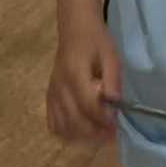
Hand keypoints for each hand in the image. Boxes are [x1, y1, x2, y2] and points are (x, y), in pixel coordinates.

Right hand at [47, 18, 120, 143]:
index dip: (103, 120)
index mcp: (75, 74)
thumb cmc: (96, 42)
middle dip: (95, 132)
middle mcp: (60, 87)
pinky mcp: (49, 98)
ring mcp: (52, 94)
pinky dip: (67, 133)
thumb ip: (112, 81)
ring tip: (98, 134)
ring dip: (82, 136)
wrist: (75, 30)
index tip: (116, 126)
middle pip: (75, 121)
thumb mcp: (111, 56)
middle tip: (111, 134)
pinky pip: (54, 124)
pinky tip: (80, 130)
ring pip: (64, 127)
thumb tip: (115, 105)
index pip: (88, 106)